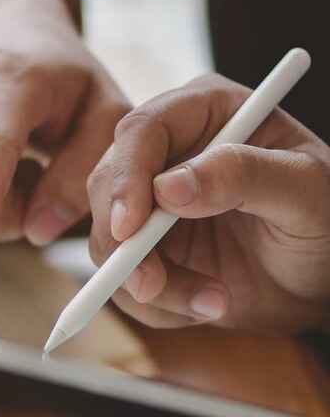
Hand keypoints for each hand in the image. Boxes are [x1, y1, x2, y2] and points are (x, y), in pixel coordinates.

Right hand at [87, 75, 329, 332]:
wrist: (322, 279)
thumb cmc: (327, 221)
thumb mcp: (306, 192)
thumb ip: (245, 176)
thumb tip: (168, 187)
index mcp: (208, 112)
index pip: (143, 130)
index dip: (126, 177)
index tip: (130, 228)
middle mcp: (168, 151)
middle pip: (108, 183)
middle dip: (121, 241)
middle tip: (149, 284)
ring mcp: (150, 202)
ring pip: (107, 238)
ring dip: (148, 283)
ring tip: (213, 302)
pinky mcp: (143, 247)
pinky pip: (120, 277)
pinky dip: (156, 304)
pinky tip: (206, 303)